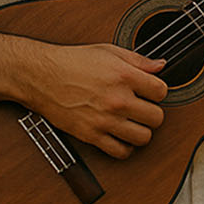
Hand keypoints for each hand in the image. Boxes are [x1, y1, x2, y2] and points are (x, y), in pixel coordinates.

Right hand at [20, 43, 167, 158]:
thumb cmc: (72, 61)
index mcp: (123, 75)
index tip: (150, 91)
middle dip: (153, 112)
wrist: (42, 76)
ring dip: (142, 131)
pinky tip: (121, 136)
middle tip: (143, 108)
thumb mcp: (108, 51)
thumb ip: (138, 60)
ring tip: (134, 123)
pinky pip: (121, 152)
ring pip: (144, 138)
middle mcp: (117, 99)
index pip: (161, 91)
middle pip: (157, 117)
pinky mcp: (92, 135)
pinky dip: (125, 147)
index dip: (158, 91)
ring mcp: (105, 119)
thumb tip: (160, 66)